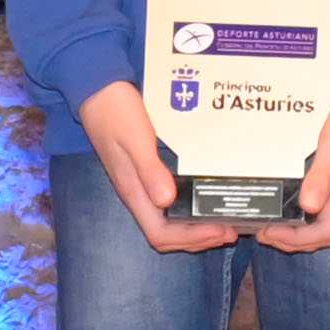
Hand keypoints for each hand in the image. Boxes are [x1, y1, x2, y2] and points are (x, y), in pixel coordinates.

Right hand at [78, 82, 234, 252]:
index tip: (219, 229)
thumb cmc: (116, 112)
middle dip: (198, 239)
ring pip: (168, 223)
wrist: (98, 90)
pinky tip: (206, 200)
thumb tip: (167, 202)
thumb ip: (149, 170)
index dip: (190, 239)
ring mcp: (141, 185)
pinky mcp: (147, 173)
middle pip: (166, 235)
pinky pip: (170, 204)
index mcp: (133, 191)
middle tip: (231, 230)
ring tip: (223, 223)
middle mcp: (137, 194)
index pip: (159, 234)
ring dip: (196, 229)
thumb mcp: (135, 139)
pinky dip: (191, 209)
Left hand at [265, 44, 329, 250]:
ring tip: (282, 221)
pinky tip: (305, 200)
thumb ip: (323, 174)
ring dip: (309, 230)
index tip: (268, 232)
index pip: (326, 231)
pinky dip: (319, 214)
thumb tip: (308, 208)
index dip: (296, 240)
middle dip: (298, 241)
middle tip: (268, 232)